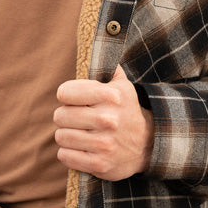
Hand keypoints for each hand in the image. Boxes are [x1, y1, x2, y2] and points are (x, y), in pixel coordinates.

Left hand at [53, 65, 153, 180]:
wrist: (147, 145)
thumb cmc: (127, 111)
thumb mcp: (123, 86)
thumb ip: (108, 68)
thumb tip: (100, 43)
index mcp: (111, 96)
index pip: (65, 92)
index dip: (66, 95)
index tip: (72, 99)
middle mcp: (108, 119)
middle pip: (60, 115)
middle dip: (64, 116)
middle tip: (74, 118)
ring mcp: (104, 144)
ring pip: (61, 136)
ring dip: (66, 135)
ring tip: (78, 133)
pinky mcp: (99, 164)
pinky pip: (65, 155)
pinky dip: (68, 152)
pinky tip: (79, 148)